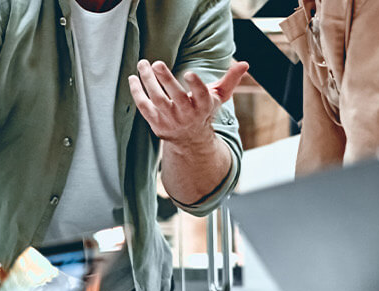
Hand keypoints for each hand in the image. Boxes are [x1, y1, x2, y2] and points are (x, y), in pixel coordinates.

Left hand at [129, 59, 249, 143]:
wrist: (190, 139)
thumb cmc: (204, 110)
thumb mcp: (219, 96)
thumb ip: (230, 79)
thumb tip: (246, 64)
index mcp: (203, 106)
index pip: (201, 96)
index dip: (195, 85)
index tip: (188, 73)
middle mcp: (187, 115)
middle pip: (175, 97)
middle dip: (166, 80)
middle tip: (157, 64)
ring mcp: (170, 120)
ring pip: (157, 99)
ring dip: (148, 81)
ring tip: (143, 64)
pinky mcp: (156, 122)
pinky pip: (143, 106)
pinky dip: (136, 92)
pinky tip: (133, 78)